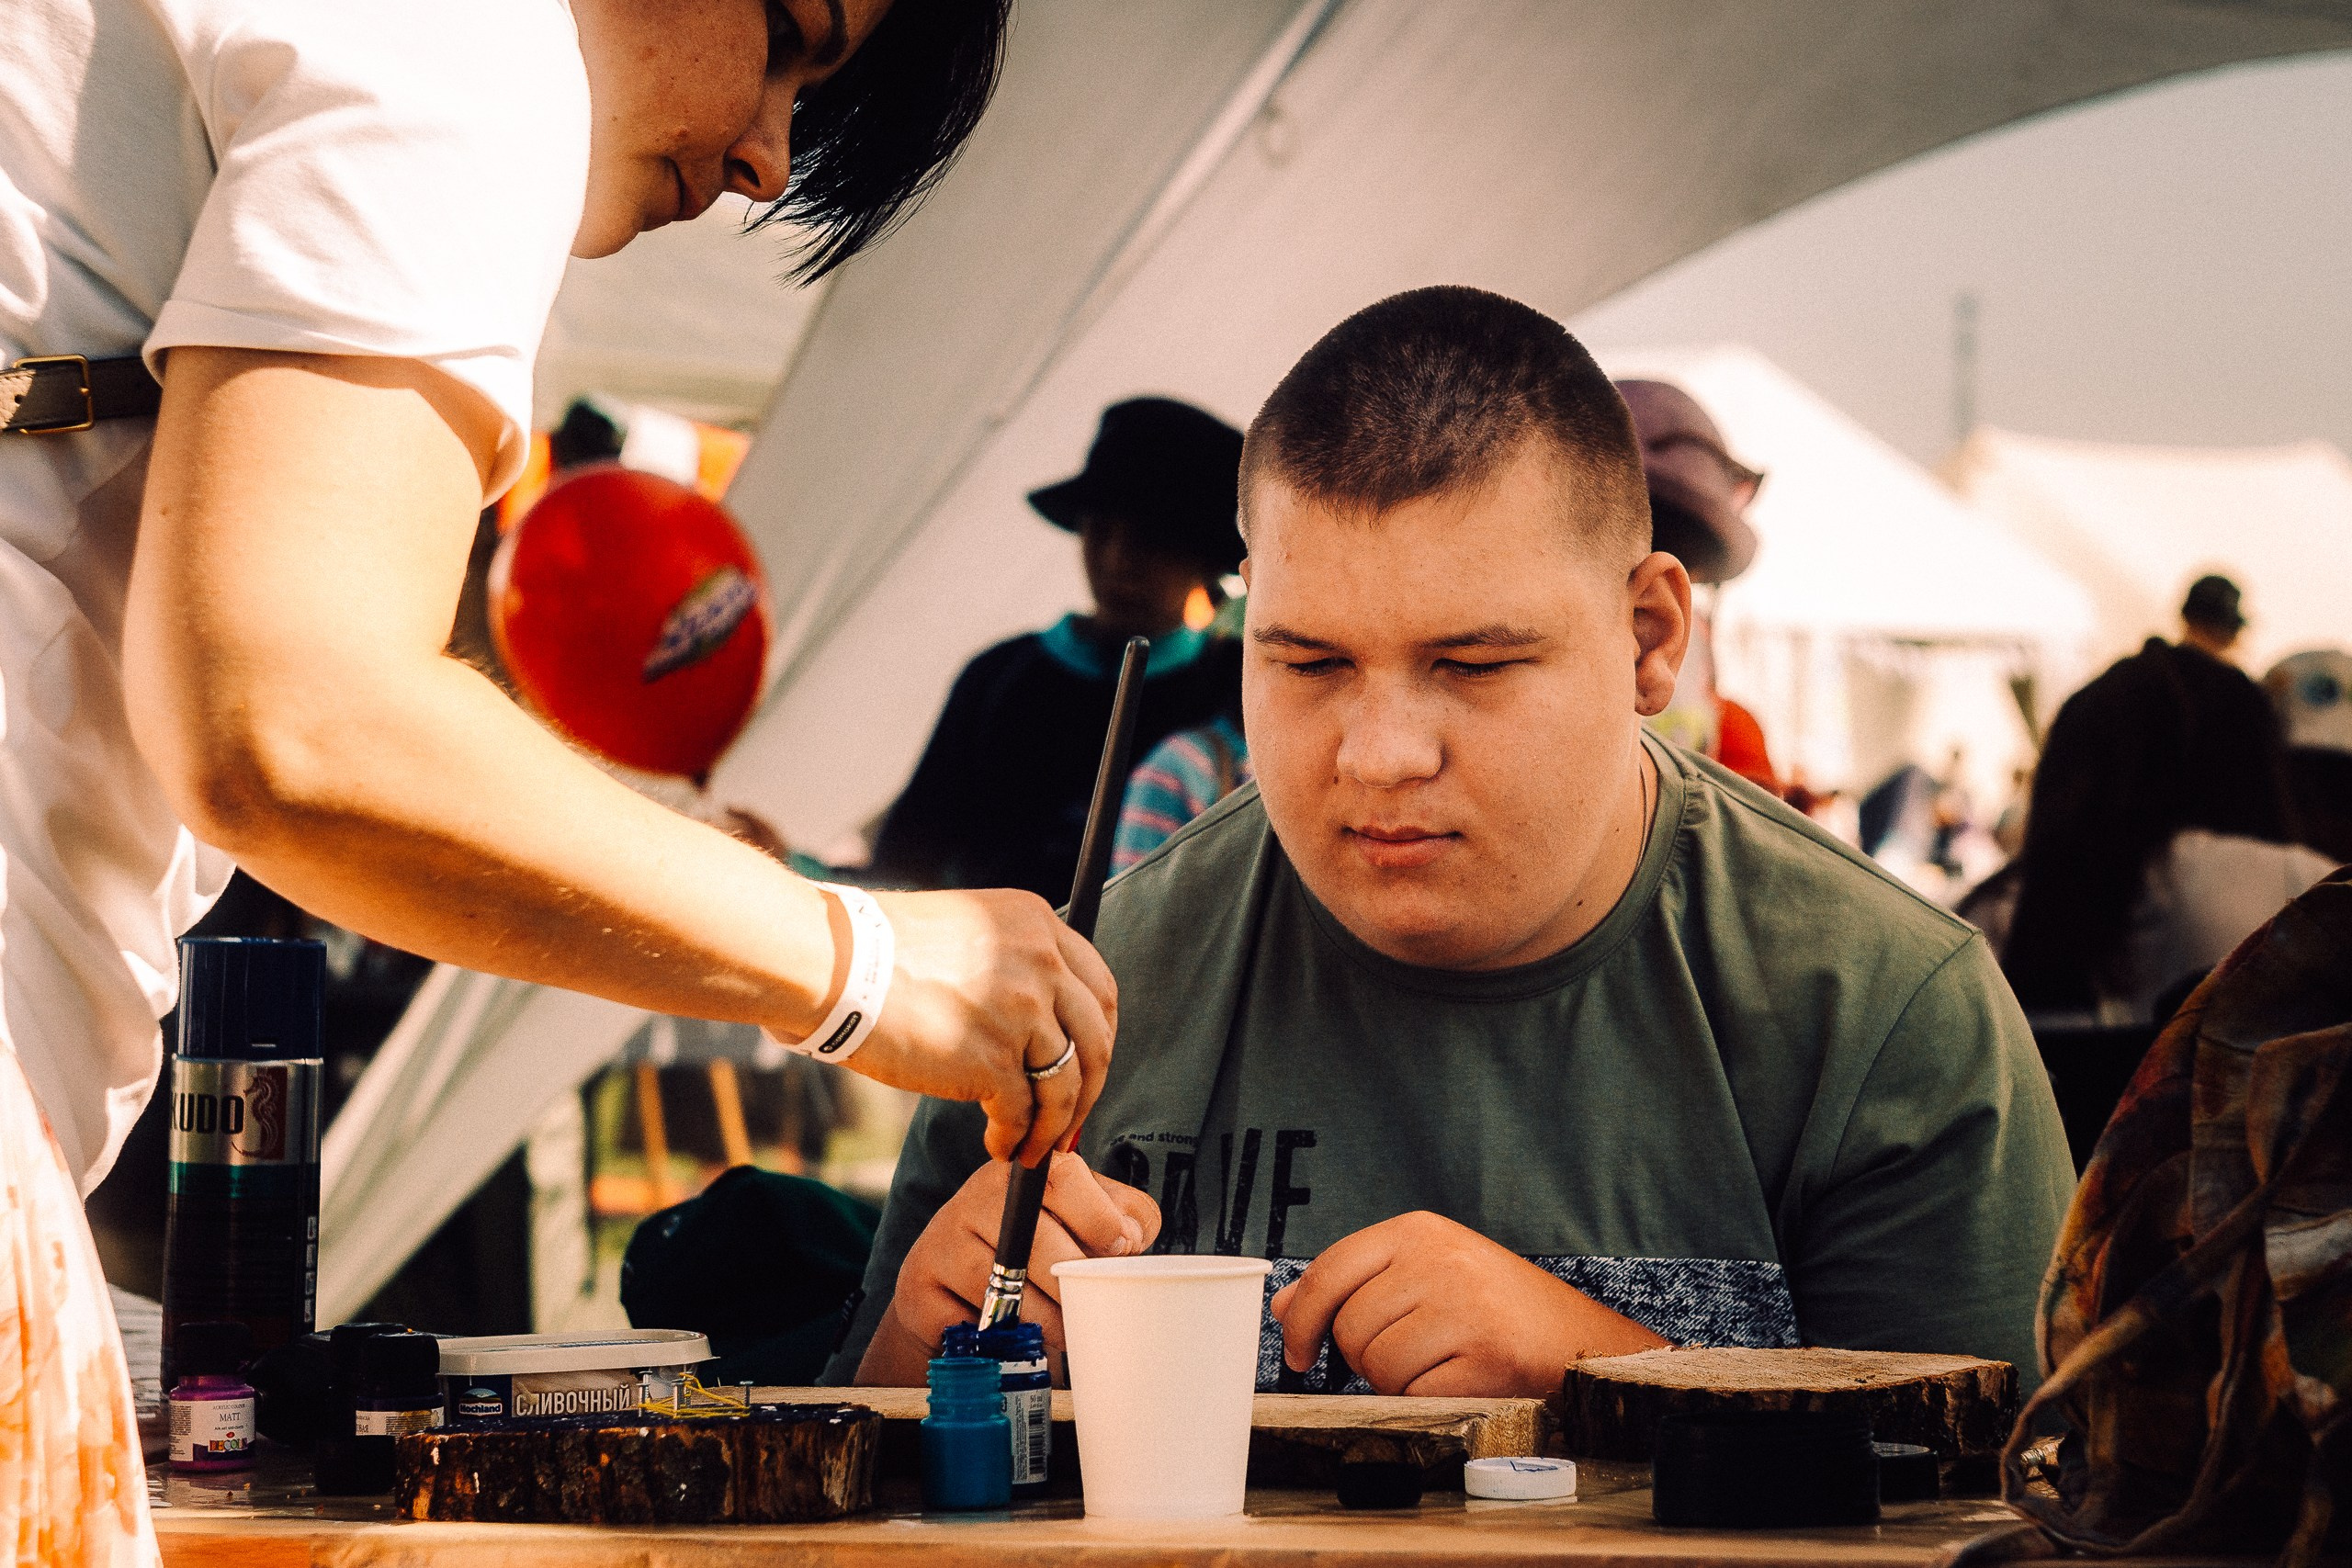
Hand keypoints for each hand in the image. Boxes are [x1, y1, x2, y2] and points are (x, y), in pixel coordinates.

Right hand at [846, 888, 1116, 1164]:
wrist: (835, 963)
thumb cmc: (880, 951)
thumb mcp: (968, 929)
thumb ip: (1012, 961)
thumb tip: (1038, 1023)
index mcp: (1038, 926)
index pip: (1100, 990)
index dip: (1099, 1037)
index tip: (1088, 1067)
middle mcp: (1042, 964)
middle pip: (1097, 1041)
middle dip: (1088, 1091)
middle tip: (1070, 1122)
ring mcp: (1022, 1012)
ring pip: (1067, 1085)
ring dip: (1054, 1126)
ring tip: (1035, 1148)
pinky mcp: (992, 1060)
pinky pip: (1023, 1113)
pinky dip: (1015, 1138)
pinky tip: (999, 1146)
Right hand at [856, 1152, 1158, 1384]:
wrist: (952, 1285)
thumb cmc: (1039, 1246)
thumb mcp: (1085, 1216)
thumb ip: (1126, 1216)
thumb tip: (1128, 1240)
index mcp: (1023, 1172)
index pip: (1064, 1178)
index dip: (1100, 1220)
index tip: (1118, 1250)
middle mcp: (977, 1195)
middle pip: (1040, 1242)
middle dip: (1076, 1285)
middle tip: (1091, 1307)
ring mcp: (943, 1240)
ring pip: (1005, 1289)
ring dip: (1044, 1321)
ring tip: (1062, 1330)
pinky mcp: (918, 1287)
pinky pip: (969, 1322)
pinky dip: (998, 1339)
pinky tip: (1009, 1336)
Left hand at [1268, 1212, 1668, 1397]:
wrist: (1581, 1340)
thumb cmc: (1495, 1308)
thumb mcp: (1425, 1274)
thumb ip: (1355, 1285)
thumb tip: (1283, 1306)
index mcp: (1418, 1230)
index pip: (1330, 1270)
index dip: (1302, 1318)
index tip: (1297, 1354)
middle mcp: (1439, 1258)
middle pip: (1349, 1327)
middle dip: (1367, 1357)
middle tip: (1412, 1354)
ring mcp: (1464, 1304)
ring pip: (1378, 1365)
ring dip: (1399, 1381)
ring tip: (1441, 1363)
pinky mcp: (1487, 1353)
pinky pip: (1416, 1394)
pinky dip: (1429, 1399)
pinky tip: (1462, 1380)